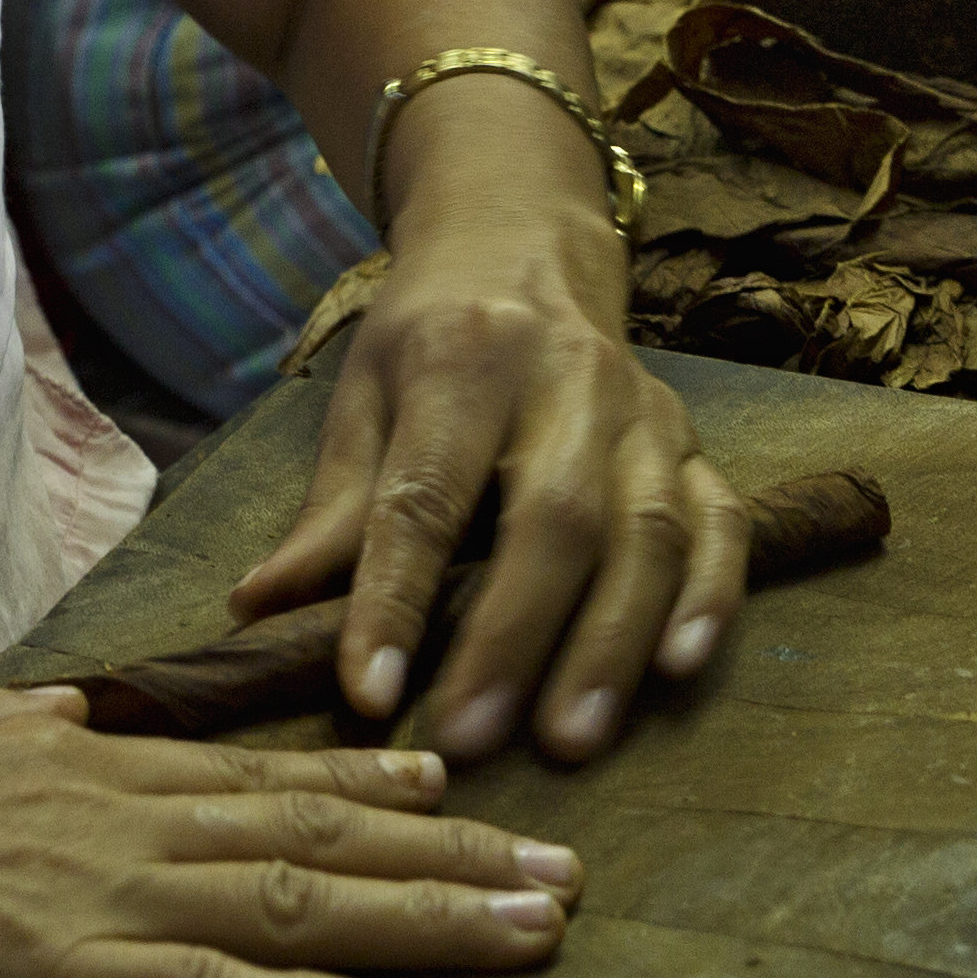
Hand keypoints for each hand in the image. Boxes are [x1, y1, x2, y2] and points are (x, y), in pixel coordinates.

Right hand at [0, 684, 579, 977]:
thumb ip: (3, 733)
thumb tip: (70, 718)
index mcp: (71, 767)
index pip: (250, 775)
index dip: (364, 780)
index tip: (454, 777)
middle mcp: (107, 816)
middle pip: (314, 834)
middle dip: (453, 852)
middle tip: (567, 863)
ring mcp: (86, 893)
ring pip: (296, 903)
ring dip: (431, 918)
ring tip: (539, 928)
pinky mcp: (46, 976)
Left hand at [232, 191, 743, 765]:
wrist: (524, 238)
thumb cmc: (428, 336)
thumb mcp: (362, 397)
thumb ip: (330, 512)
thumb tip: (257, 612)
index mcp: (459, 359)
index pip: (425, 492)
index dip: (396, 597)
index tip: (370, 692)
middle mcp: (564, 378)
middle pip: (553, 517)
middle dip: (513, 638)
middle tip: (472, 738)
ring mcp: (642, 410)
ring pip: (645, 530)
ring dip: (610, 643)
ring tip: (570, 739)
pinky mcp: (692, 441)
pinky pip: (719, 521)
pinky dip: (709, 598)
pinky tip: (677, 671)